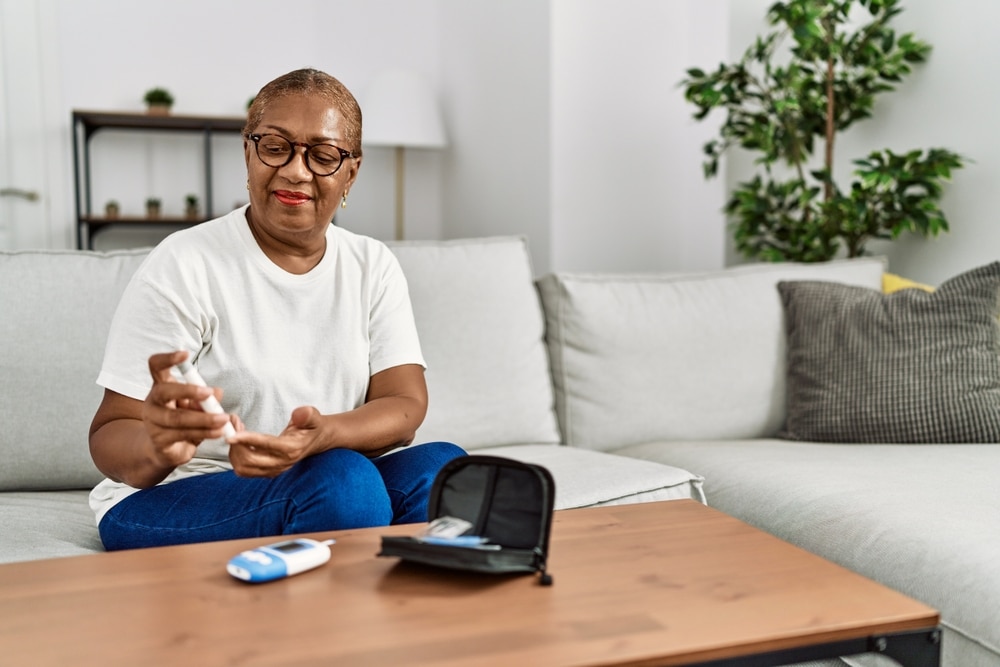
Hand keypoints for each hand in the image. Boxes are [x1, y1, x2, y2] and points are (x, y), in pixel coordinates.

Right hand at [142, 351, 239, 469]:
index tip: (185, 354)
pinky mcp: (159, 440)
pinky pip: (183, 434)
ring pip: (177, 418)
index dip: (168, 358)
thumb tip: (218, 391)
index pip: (156, 366)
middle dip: (187, 390)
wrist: (168, 450)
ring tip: (223, 418)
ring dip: (204, 418)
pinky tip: (219, 432)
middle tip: (209, 392)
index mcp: (161, 387)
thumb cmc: (184, 421)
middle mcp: (153, 402)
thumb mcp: (197, 407)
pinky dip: (204, 432)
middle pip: (163, 391)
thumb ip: (206, 399)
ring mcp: (153, 422)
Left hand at [227, 406, 324, 476]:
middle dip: (236, 444)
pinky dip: (236, 456)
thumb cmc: (312, 427)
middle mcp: (282, 463)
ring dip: (234, 450)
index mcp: (292, 449)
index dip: (247, 439)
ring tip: (235, 431)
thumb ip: (306, 415)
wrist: (316, 440)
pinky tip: (239, 441)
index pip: (266, 445)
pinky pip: (245, 470)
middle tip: (233, 424)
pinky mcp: (267, 472)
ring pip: (243, 468)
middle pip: (250, 461)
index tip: (232, 434)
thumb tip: (298, 414)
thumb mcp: (313, 417)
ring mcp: (274, 470)